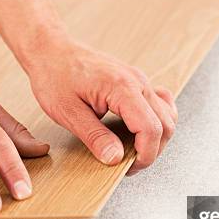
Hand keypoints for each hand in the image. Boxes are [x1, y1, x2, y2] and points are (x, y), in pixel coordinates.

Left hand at [26, 40, 176, 174]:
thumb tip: (115, 159)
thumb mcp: (68, 112)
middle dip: (151, 150)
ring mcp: (140, 80)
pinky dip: (157, 121)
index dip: (145, 155)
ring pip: (167, 115)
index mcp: (122, 88)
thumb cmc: (55, 76)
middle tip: (129, 164)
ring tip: (133, 150)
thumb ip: (95, 137)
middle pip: (165, 124)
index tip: (129, 168)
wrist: (51, 50)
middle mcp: (137, 82)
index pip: (151, 128)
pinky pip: (161, 103)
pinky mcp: (136, 82)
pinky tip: (141, 130)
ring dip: (156, 138)